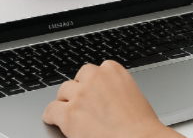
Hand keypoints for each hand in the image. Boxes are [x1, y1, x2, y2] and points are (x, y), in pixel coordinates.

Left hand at [42, 61, 178, 137]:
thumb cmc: (140, 123)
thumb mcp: (132, 93)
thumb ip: (115, 87)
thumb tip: (104, 93)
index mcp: (113, 71)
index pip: (94, 70)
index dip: (92, 83)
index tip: (92, 90)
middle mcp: (95, 78)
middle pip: (77, 78)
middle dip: (78, 89)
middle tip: (82, 103)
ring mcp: (80, 95)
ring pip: (63, 91)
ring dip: (66, 101)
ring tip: (69, 110)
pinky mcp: (69, 114)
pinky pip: (51, 110)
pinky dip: (51, 115)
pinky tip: (54, 119)